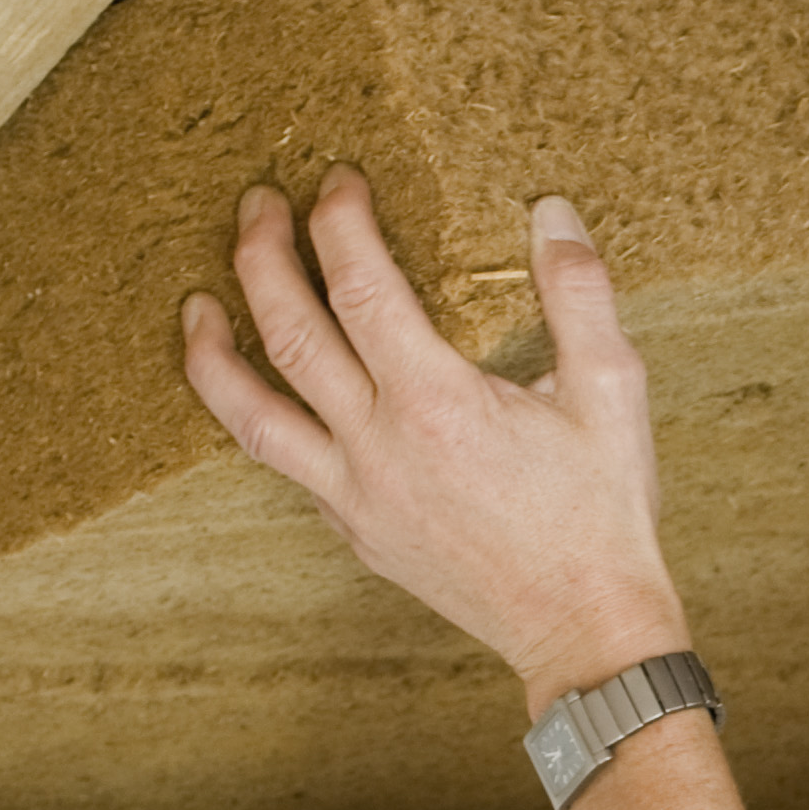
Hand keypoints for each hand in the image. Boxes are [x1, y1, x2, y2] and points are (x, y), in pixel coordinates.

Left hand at [181, 169, 689, 707]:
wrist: (585, 627)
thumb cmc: (602, 513)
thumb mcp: (612, 391)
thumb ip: (579, 294)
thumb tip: (550, 212)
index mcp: (438, 403)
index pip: (362, 288)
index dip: (340, 223)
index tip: (339, 182)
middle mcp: (378, 448)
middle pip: (289, 335)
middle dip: (261, 257)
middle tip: (257, 205)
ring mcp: (355, 497)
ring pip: (251, 413)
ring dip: (213, 352)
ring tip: (196, 305)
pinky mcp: (355, 531)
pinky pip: (284, 465)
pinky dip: (257, 418)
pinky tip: (263, 392)